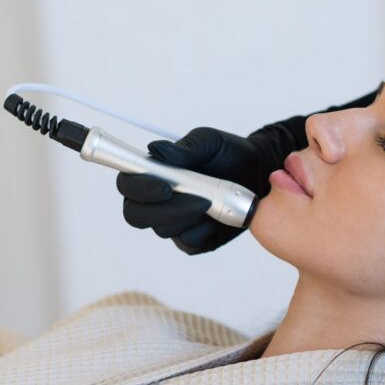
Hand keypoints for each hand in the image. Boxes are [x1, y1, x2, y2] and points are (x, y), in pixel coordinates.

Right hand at [116, 127, 271, 254]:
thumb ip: (184, 148)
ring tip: (213, 201)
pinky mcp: (192, 239)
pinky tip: (216, 217)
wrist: (257, 172)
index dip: (138, 188)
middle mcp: (156, 201)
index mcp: (152, 174)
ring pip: (163, 230)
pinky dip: (202, 231)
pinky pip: (187, 243)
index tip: (164, 185)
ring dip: (187, 216)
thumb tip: (156, 150)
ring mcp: (173, 222)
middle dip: (164, 209)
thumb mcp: (208, 142)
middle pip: (136, 215)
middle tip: (198, 199)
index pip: (127, 185)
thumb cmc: (227, 154)